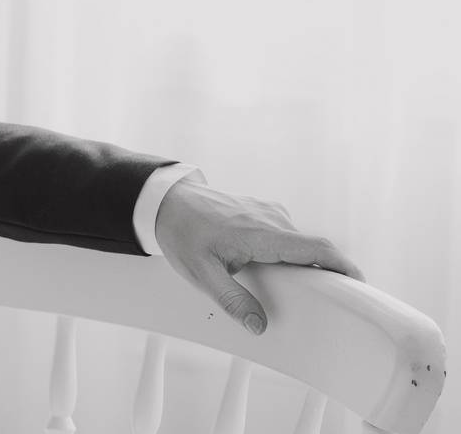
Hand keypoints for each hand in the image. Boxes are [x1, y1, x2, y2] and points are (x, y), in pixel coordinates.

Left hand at [155, 179, 363, 334]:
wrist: (166, 201)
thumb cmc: (182, 234)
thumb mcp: (201, 273)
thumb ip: (232, 299)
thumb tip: (259, 325)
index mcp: (263, 233)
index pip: (317, 247)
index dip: (344, 267)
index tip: (360, 287)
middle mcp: (272, 218)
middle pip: (313, 248)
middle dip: (326, 273)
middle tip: (330, 301)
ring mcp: (268, 212)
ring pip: (298, 242)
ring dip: (303, 264)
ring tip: (300, 291)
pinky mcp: (262, 212)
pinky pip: (286, 235)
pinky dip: (290, 253)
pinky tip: (276, 272)